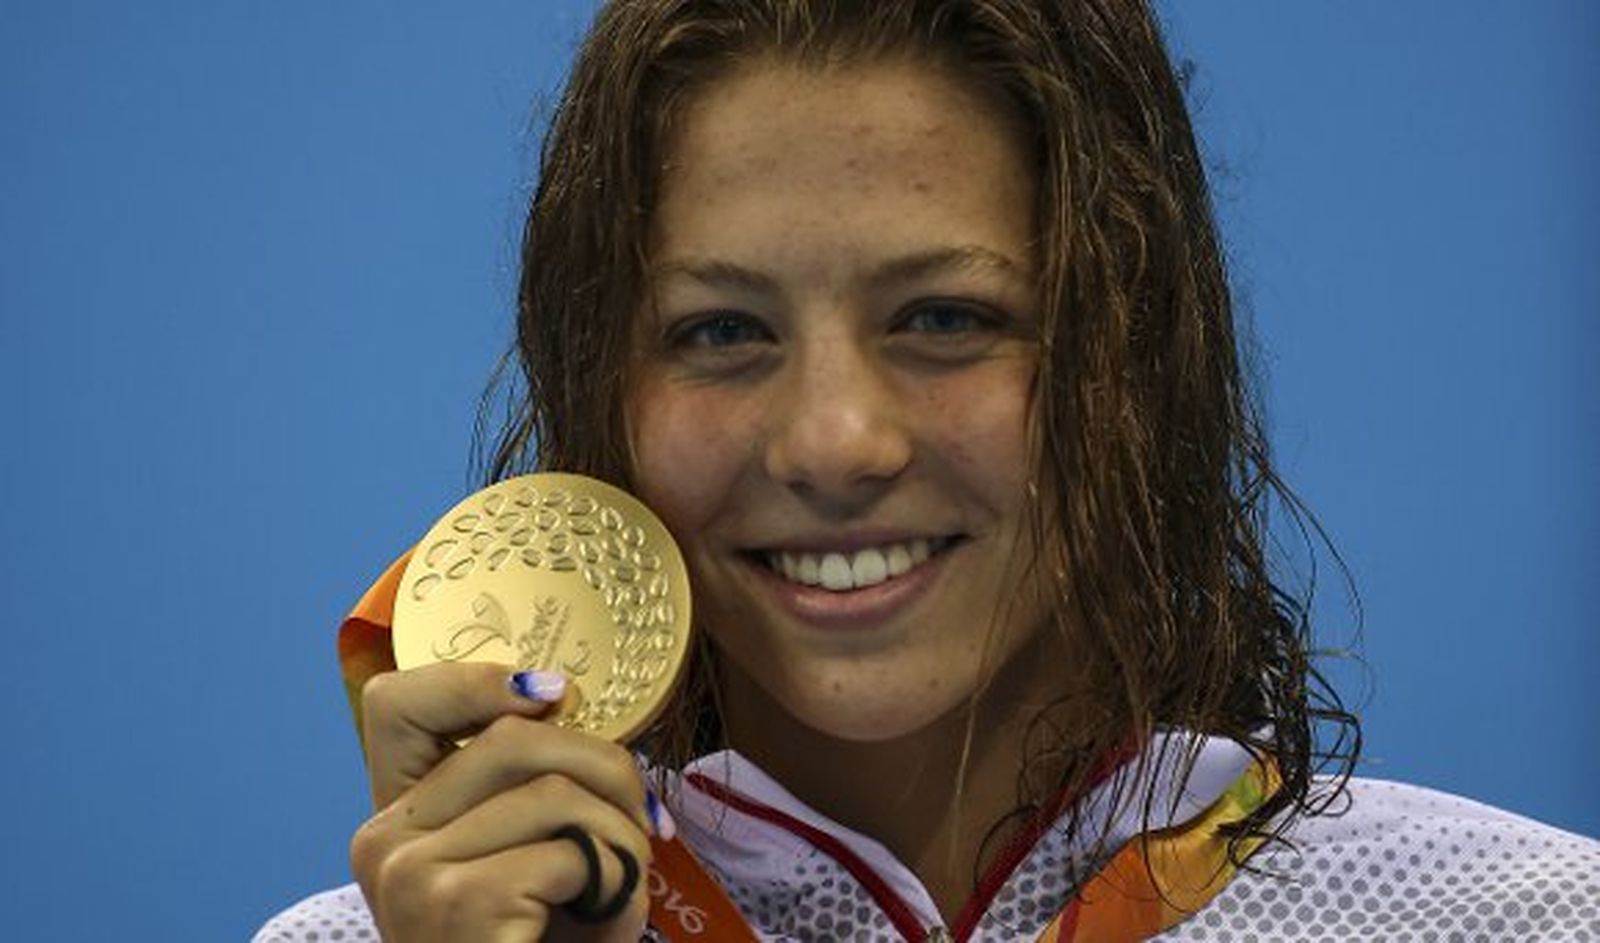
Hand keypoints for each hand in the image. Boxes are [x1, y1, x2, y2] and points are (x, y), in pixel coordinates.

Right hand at [349, 662, 654, 940]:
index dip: (478, 680)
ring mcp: (410, 871)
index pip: (398, 705)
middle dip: (607, 770)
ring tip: (626, 890)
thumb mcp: (523, 862)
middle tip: (644, 826)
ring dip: (622, 840)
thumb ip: (526, 791)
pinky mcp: (454, 903)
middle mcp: (384, 840)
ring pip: (555, 791)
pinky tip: (613, 924)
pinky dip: (619, 884)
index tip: (555, 694)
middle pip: (514, 738)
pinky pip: (571, 852)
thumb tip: (560, 696)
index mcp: (395, 822)